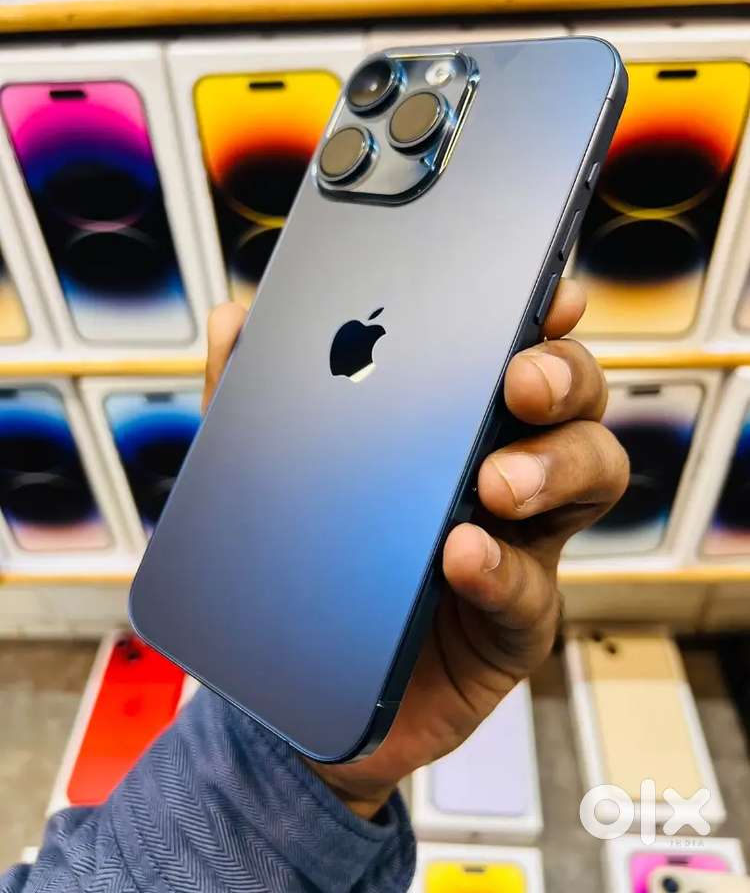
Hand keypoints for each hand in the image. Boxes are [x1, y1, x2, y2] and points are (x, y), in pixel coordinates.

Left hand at [203, 281, 628, 818]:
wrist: (298, 692)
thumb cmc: (307, 566)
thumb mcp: (269, 475)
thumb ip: (253, 400)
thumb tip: (231, 318)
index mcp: (457, 426)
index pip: (517, 354)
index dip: (542, 322)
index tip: (547, 298)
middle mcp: (504, 473)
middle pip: (577, 404)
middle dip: (562, 379)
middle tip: (519, 382)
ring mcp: (520, 546)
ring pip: (590, 481)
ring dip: (550, 468)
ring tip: (494, 481)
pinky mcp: (514, 623)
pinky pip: (532, 592)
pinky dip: (500, 569)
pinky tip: (461, 555)